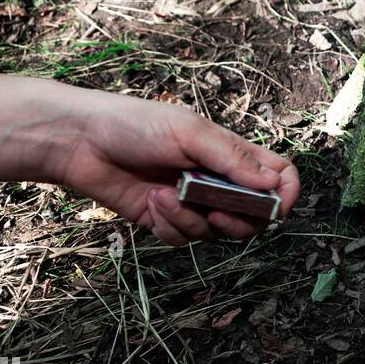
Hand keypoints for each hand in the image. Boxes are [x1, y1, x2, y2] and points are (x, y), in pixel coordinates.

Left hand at [47, 90, 299, 244]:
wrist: (79, 142)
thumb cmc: (134, 124)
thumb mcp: (188, 133)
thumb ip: (232, 159)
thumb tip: (272, 184)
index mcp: (231, 154)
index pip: (279, 177)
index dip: (284, 195)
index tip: (273, 207)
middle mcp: (218, 180)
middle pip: (254, 216)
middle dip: (237, 220)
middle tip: (214, 210)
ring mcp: (193, 202)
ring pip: (217, 232)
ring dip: (191, 219)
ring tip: (163, 196)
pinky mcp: (166, 220)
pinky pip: (184, 239)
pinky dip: (168, 226)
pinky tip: (150, 203)